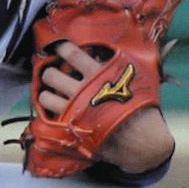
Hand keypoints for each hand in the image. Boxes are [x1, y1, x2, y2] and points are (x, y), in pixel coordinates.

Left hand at [38, 42, 174, 173]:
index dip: (61, 48)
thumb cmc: (141, 105)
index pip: (71, 53)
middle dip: (50, 72)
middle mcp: (83, 91)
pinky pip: (49, 117)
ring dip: (46, 93)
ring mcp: (75, 110)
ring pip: (45, 96)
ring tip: (52, 93)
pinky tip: (57, 110)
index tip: (59, 47)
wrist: (144, 140)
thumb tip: (96, 51)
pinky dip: (50, 112)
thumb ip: (116, 61)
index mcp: (99, 74)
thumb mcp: (134, 75)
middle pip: (51, 75)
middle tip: (54, 74)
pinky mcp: (72, 128)